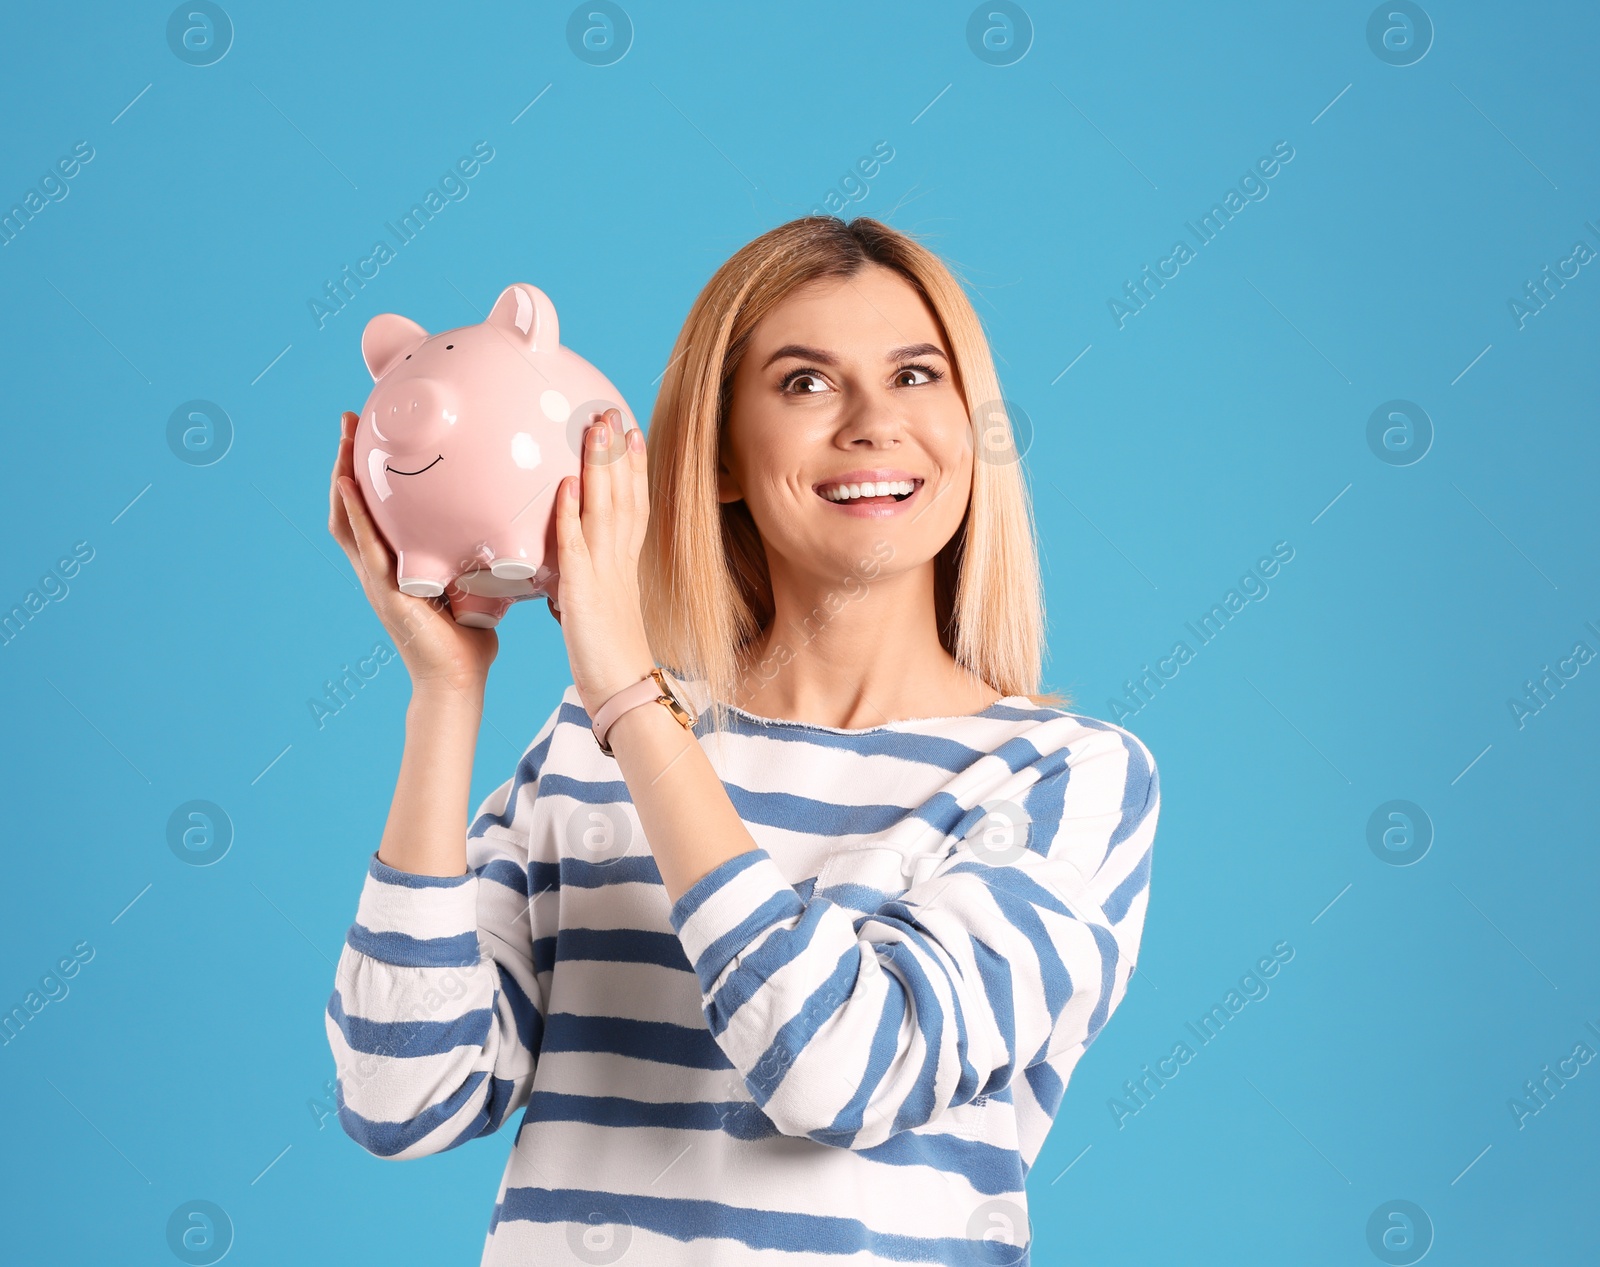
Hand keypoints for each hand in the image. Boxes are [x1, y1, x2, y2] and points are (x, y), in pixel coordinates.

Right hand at [328, 410, 497, 694]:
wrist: (460, 681)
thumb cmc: (469, 637)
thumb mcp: (473, 583)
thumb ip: (476, 554)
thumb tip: (507, 521)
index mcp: (396, 564)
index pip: (373, 510)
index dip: (368, 474)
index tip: (373, 434)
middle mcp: (380, 568)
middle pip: (351, 505)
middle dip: (346, 462)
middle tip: (350, 420)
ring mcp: (377, 580)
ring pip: (349, 520)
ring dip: (342, 477)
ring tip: (344, 439)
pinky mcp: (386, 593)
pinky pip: (367, 547)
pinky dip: (356, 515)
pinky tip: (350, 487)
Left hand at [550, 408, 656, 717]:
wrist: (624, 691)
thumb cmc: (612, 657)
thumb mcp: (603, 609)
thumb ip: (591, 583)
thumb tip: (575, 573)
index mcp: (625, 565)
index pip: (633, 505)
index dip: (633, 469)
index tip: (631, 434)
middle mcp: (619, 561)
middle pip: (623, 495)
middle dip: (617, 453)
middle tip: (612, 412)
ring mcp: (603, 572)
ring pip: (604, 508)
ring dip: (599, 467)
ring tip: (595, 428)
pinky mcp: (582, 590)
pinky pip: (575, 544)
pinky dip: (571, 512)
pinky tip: (566, 484)